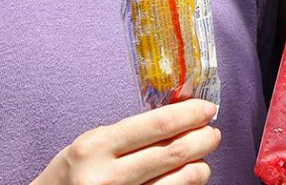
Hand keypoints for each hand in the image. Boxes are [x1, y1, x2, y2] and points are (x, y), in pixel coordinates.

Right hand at [34, 99, 219, 184]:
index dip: (189, 114)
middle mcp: (108, 177)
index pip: (156, 125)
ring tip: (201, 159)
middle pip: (175, 152)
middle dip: (203, 138)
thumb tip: (179, 117)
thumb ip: (128, 134)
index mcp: (95, 147)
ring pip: (182, 180)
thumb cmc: (73, 173)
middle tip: (212, 132)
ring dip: (201, 166)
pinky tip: (186, 178)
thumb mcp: (90, 144)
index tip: (206, 108)